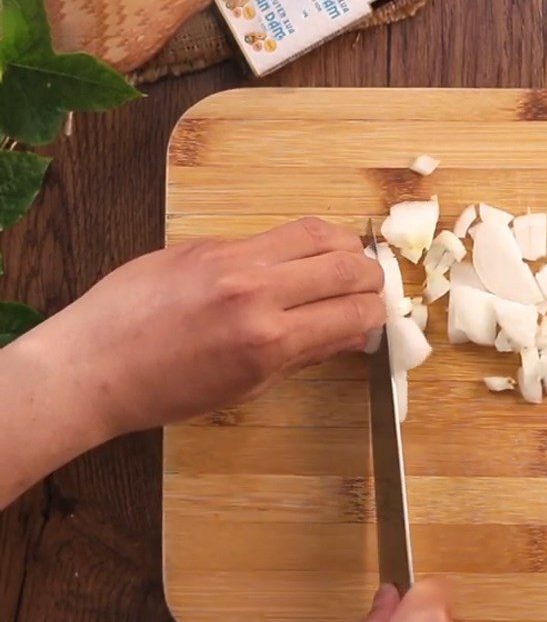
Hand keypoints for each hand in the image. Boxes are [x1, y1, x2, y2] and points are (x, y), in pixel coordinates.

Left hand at [9, 217, 384, 436]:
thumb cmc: (167, 391)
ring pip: (317, 231)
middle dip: (371, 277)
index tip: (375, 317)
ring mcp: (232, 259)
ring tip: (343, 263)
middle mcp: (258, 291)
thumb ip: (307, 353)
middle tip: (368, 289)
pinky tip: (292, 262)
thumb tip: (355, 334)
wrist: (93, 364)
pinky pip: (272, 234)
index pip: (355, 311)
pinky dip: (297, 245)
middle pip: (347, 263)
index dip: (377, 314)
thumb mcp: (247, 386)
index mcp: (269, 340)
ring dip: (344, 246)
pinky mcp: (209, 241)